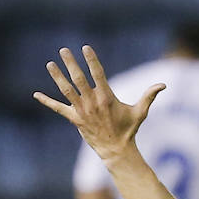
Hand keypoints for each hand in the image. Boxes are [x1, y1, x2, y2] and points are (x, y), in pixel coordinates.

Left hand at [33, 45, 164, 161]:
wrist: (116, 151)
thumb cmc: (128, 129)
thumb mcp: (140, 112)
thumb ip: (149, 96)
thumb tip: (163, 85)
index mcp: (107, 97)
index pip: (98, 74)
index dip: (92, 60)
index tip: (85, 47)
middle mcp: (92, 103)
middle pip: (79, 79)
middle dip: (71, 64)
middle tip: (64, 50)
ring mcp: (82, 111)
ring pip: (67, 91)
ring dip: (57, 77)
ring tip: (50, 64)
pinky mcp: (75, 120)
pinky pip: (59, 109)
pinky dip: (47, 102)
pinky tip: (36, 95)